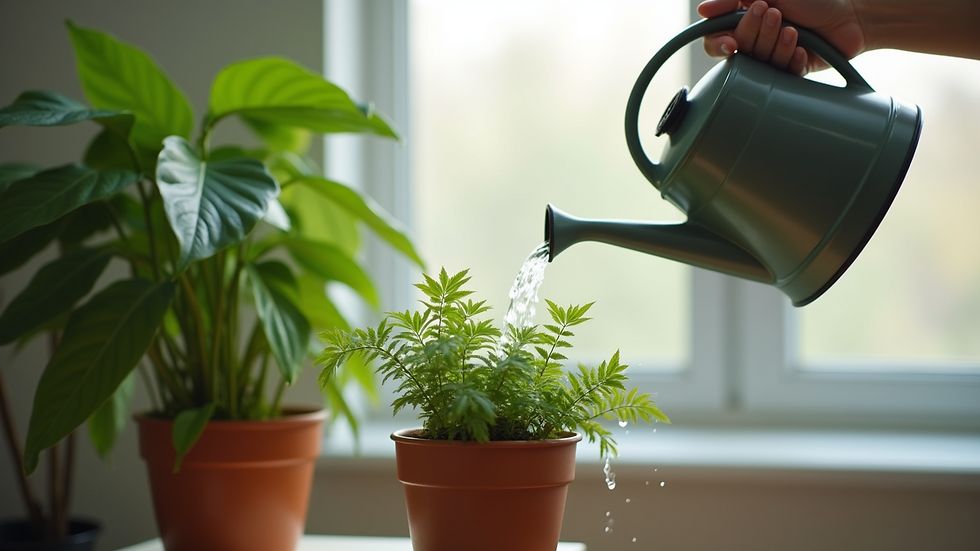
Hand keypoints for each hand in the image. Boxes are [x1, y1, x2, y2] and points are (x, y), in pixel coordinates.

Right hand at [698, 0, 866, 74]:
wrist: (851, 15)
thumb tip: (702, 9)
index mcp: (744, 21)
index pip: (716, 38)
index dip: (720, 43)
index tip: (733, 44)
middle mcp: (755, 41)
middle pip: (739, 51)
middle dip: (757, 34)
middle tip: (776, 16)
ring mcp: (771, 58)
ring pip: (759, 65)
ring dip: (776, 46)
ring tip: (794, 31)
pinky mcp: (789, 73)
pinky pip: (781, 75)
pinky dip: (791, 61)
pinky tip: (802, 50)